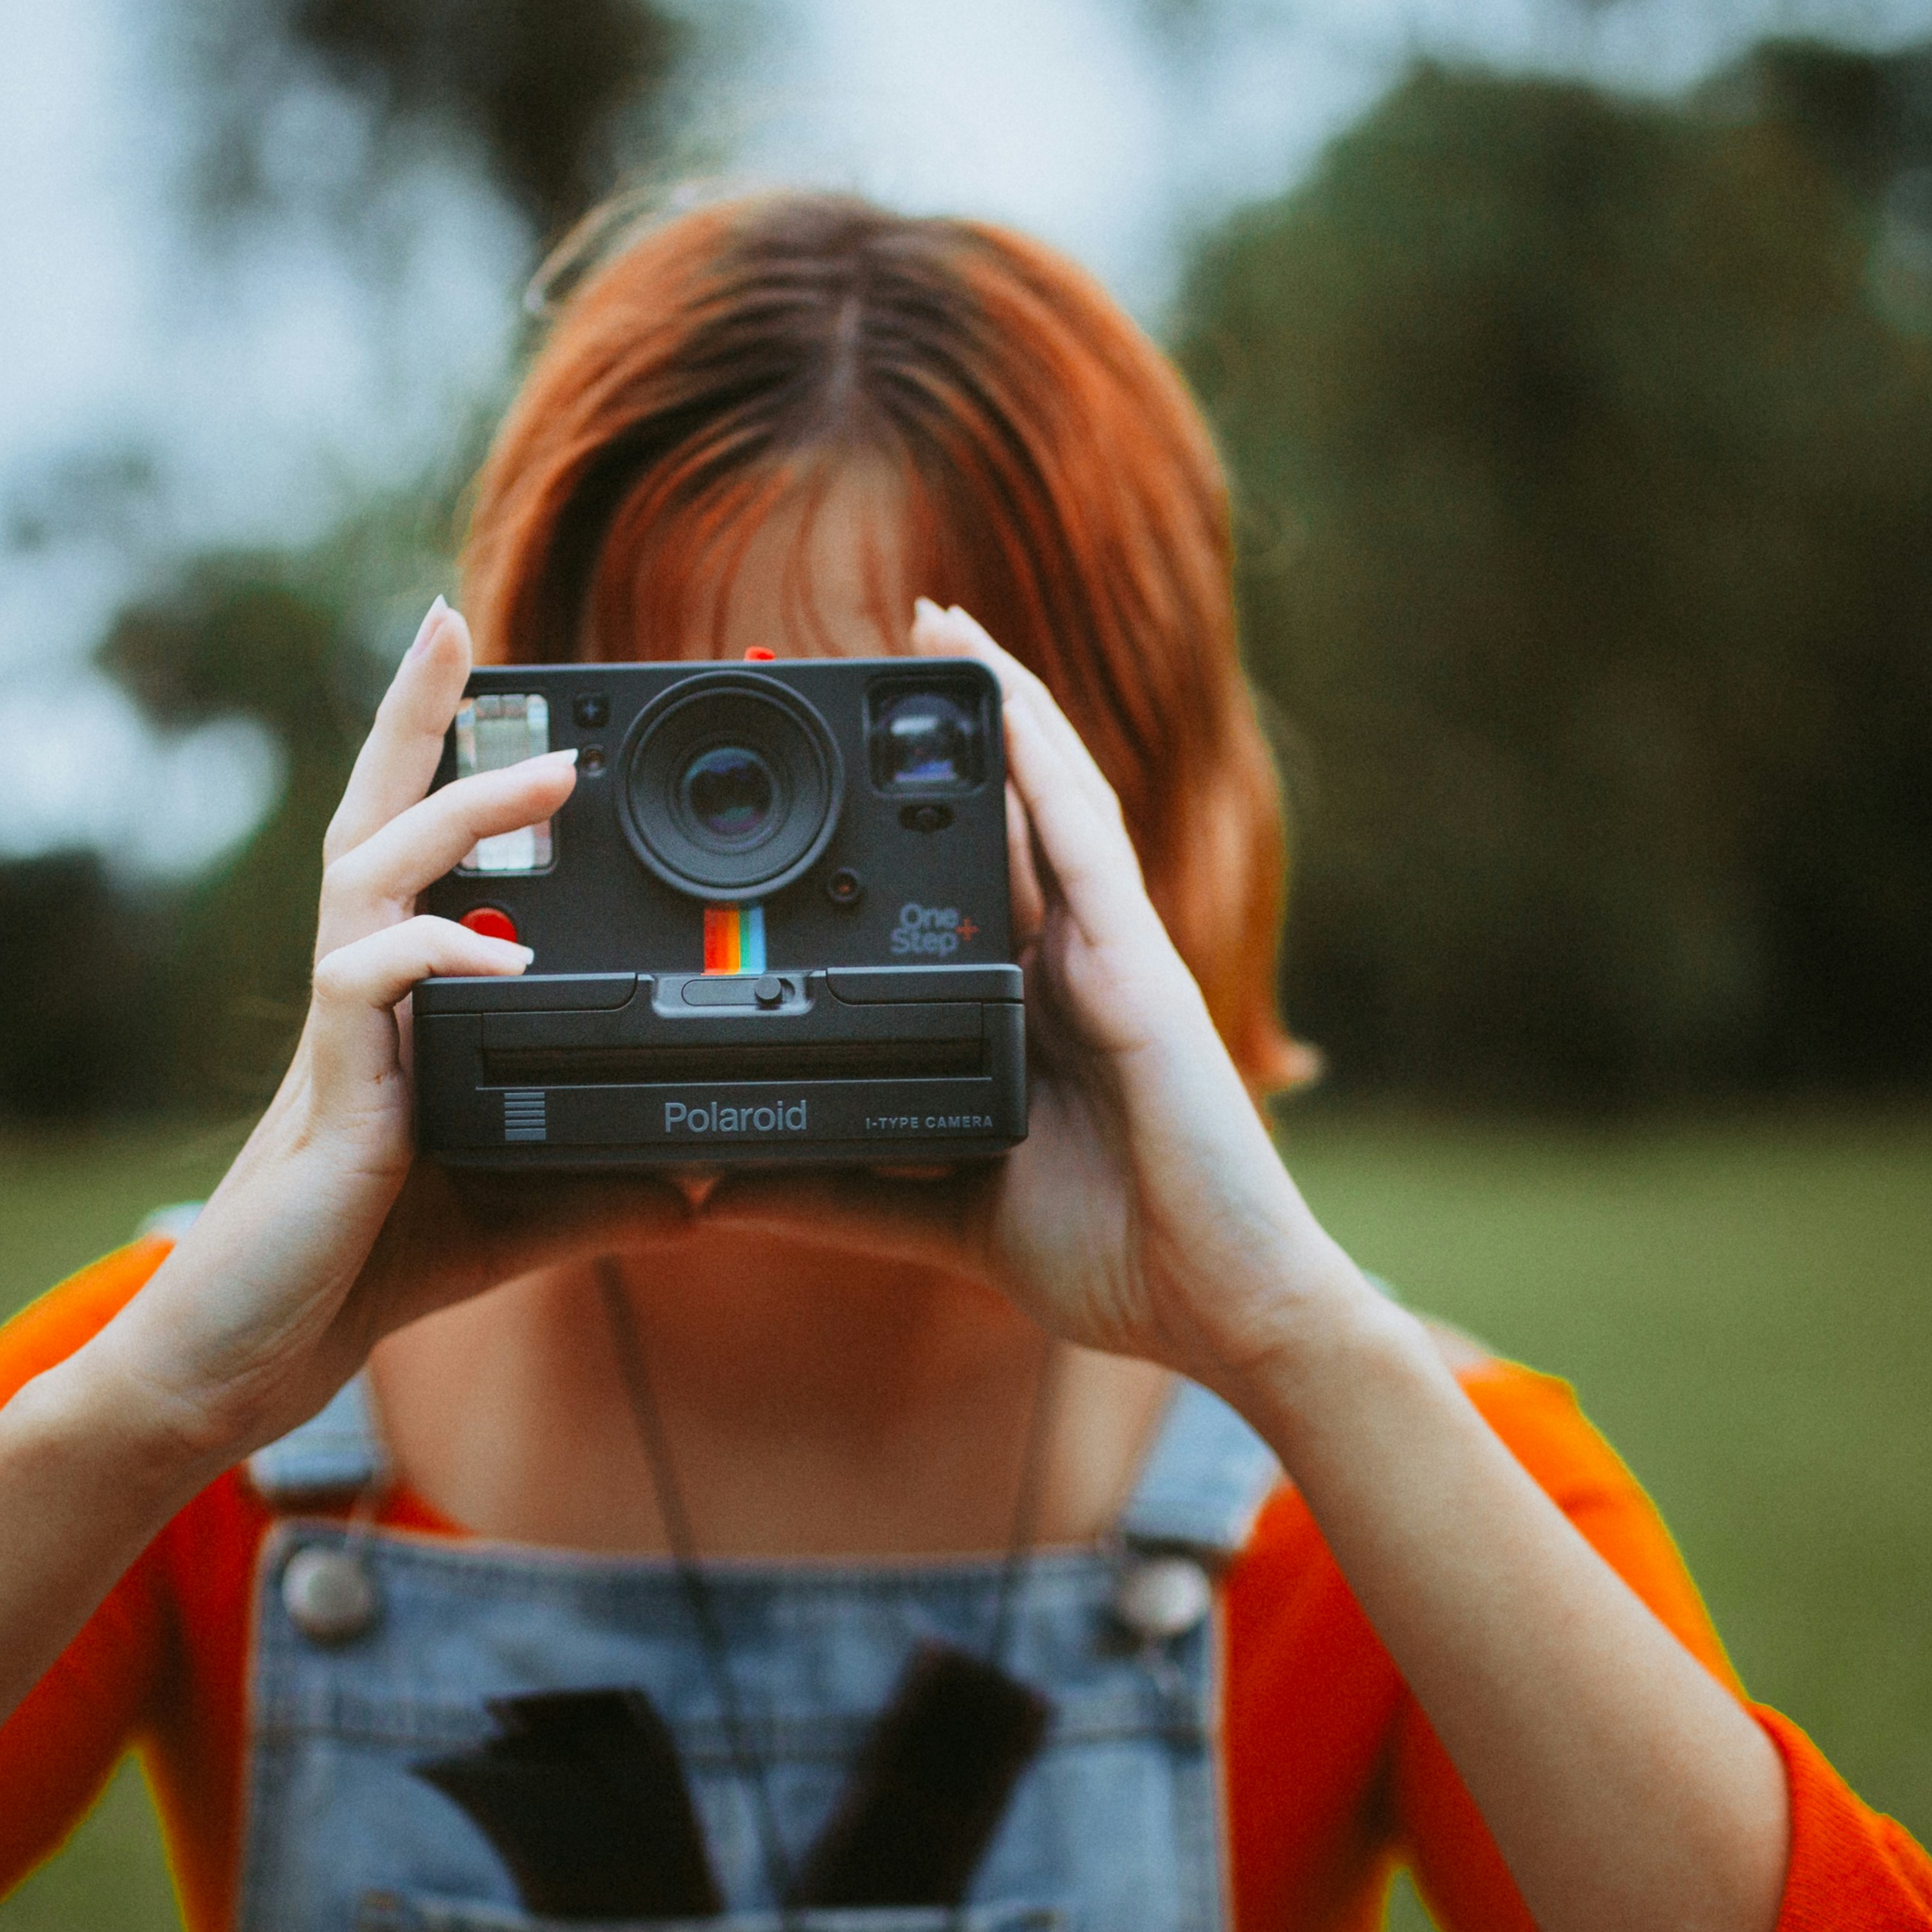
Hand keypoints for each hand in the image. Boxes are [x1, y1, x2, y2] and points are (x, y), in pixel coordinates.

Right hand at [82, 600, 689, 1467]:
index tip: (494, 683)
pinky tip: (493, 953)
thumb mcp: (516, 1222)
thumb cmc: (362, 1271)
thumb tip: (704, 1180)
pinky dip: (433, 958)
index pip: (415, 857)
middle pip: (374, 819)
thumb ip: (602, 1192)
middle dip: (409, 717)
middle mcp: (359, 997)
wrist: (248, 1359)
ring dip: (453, 810)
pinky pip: (369, 990)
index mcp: (396, 1006)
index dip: (445, 766)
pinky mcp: (333, 1101)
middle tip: (456, 622)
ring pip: (372, 875)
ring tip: (547, 768)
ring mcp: (339, 1040)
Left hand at [707, 600, 1376, 1402]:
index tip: (821, 769)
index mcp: (1021, 1016)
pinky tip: (996, 687)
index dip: (898, 825)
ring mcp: (1107, 954)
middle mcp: (1065, 967)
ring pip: (1045, 801)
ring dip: (992, 707)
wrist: (1217, 1307)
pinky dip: (1038, 754)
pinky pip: (1082, 834)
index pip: (953, 896)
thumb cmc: (1111, 1257)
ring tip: (933, 624)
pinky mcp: (1138, 961)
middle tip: (862, 658)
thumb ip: (835, 1197)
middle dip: (938, 738)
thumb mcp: (939, 1221)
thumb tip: (715, 1188)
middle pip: (994, 826)